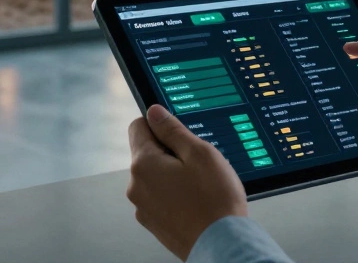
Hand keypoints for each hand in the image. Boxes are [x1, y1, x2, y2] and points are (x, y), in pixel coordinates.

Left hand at [127, 105, 248, 260]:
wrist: (222, 244)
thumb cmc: (214, 201)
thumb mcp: (199, 153)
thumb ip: (172, 129)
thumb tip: (154, 112)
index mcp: (143, 164)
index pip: (138, 126)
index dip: (160, 124)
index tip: (179, 133)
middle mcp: (136, 186)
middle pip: (147, 153)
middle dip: (170, 152)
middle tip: (197, 163)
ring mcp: (143, 207)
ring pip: (155, 176)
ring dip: (173, 175)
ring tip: (200, 186)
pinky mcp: (153, 223)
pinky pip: (160, 198)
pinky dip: (175, 195)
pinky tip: (196, 201)